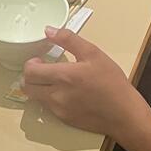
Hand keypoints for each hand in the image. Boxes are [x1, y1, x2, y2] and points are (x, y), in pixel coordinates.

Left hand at [22, 28, 149, 137]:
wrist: (124, 114)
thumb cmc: (111, 81)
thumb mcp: (93, 53)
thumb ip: (69, 39)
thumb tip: (48, 30)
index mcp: (63, 76)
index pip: (29, 72)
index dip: (30, 64)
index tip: (40, 60)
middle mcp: (56, 95)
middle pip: (27, 87)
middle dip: (30, 77)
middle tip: (43, 69)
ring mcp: (59, 110)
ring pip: (35, 98)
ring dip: (38, 88)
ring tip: (54, 80)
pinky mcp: (64, 120)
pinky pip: (48, 108)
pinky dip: (49, 99)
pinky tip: (65, 93)